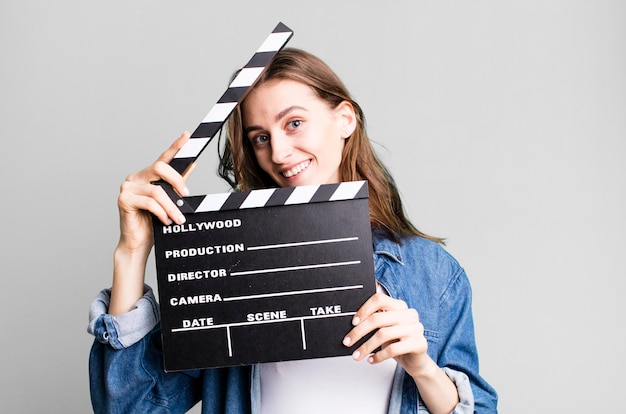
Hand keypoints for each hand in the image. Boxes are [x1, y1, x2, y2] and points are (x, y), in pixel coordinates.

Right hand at [117, 131, 190, 254]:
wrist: (138, 243)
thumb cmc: (152, 222)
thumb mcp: (170, 201)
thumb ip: (177, 184)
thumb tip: (191, 164)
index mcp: (147, 176)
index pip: (163, 158)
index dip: (175, 146)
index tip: (187, 135)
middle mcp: (136, 177)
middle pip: (160, 168)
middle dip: (177, 181)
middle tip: (186, 196)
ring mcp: (128, 187)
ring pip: (157, 191)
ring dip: (172, 207)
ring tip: (178, 219)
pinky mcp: (124, 199)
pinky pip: (149, 202)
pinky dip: (161, 212)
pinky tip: (165, 221)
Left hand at [342, 292, 430, 376]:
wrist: (416, 361)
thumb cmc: (397, 342)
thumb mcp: (385, 329)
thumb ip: (374, 322)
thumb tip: (352, 324)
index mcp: (400, 306)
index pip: (379, 299)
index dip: (364, 309)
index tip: (353, 322)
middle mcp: (409, 314)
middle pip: (378, 318)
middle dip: (359, 332)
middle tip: (348, 341)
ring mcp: (416, 328)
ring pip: (384, 334)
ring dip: (366, 347)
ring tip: (357, 355)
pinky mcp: (419, 343)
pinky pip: (393, 349)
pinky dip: (379, 356)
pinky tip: (371, 359)